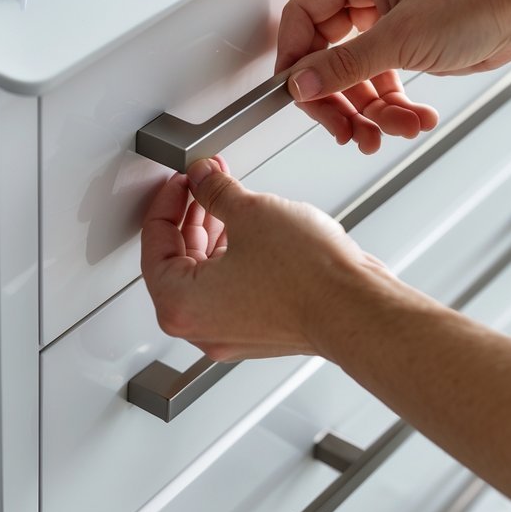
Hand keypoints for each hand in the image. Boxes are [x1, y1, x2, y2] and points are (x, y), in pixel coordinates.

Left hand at [141, 157, 386, 361]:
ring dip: (216, 232)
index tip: (181, 181)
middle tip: (205, 183)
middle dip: (193, 215)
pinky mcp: (262, 330)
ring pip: (209, 275)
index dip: (167, 203)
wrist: (356, 307)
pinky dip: (237, 255)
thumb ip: (214, 190)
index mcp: (180, 305)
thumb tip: (203, 178)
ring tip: (233, 197)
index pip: (154, 245)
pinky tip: (254, 226)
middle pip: (179, 261)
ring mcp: (232, 333)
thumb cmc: (307, 277)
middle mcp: (201, 328)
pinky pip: (235, 288)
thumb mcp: (250, 211)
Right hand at [276, 0, 510, 148]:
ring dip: (373, 112)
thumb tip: (301, 83)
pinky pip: (384, 85)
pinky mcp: (408, 47)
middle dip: (339, 99)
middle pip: (326, 57)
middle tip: (347, 130)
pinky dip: (397, 108)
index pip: (301, 19)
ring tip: (394, 130)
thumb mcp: (401, 38)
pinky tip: (416, 119)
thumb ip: (345, 65)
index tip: (298, 97)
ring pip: (357, 79)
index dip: (295, 61)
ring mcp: (387, 24)